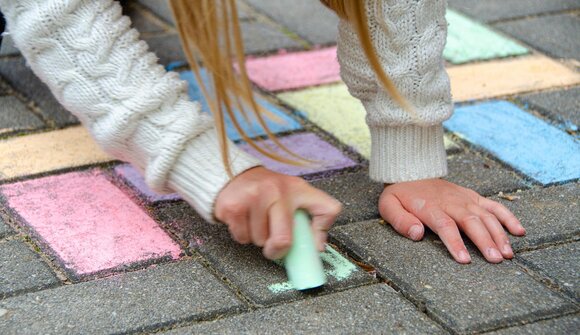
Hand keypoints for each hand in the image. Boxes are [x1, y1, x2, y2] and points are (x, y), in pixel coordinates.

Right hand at [215, 167, 341, 259]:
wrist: (234, 174)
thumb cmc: (268, 190)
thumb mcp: (295, 195)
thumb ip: (313, 218)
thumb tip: (318, 247)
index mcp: (298, 189)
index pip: (326, 209)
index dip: (322, 231)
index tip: (315, 246)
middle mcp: (277, 191)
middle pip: (284, 240)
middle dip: (276, 248)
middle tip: (272, 240)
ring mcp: (254, 197)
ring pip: (260, 241)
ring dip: (257, 238)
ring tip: (256, 220)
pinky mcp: (233, 206)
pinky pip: (242, 237)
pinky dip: (242, 234)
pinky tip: (244, 219)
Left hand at [379, 178, 524, 263]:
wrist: (412, 172)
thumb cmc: (400, 195)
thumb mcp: (388, 206)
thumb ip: (400, 221)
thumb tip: (417, 233)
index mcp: (430, 207)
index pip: (445, 226)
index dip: (456, 243)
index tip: (465, 260)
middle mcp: (451, 202)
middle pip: (471, 221)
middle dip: (485, 241)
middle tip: (495, 260)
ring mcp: (465, 198)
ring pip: (486, 215)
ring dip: (499, 234)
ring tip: (508, 254)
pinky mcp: (473, 196)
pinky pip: (494, 205)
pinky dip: (508, 217)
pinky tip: (519, 232)